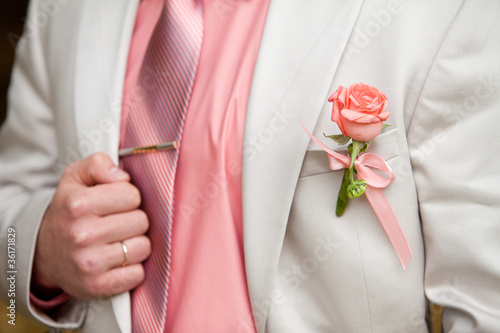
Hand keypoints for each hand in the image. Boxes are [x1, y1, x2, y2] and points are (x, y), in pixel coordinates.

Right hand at [32, 153, 150, 298]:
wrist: (44, 252)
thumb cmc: (69, 211)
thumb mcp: (75, 178)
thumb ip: (98, 164)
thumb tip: (122, 176)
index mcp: (78, 204)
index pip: (132, 195)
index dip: (128, 197)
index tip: (116, 203)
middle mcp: (82, 234)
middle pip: (141, 221)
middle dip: (134, 220)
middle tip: (117, 223)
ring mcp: (89, 263)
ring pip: (143, 247)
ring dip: (136, 243)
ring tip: (118, 241)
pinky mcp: (97, 286)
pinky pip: (137, 274)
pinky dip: (132, 268)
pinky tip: (118, 261)